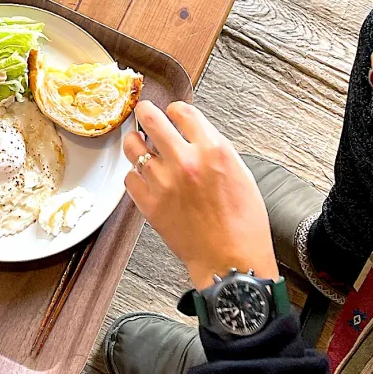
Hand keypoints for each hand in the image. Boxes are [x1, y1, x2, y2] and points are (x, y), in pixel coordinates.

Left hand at [124, 101, 277, 291]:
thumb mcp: (242, 174)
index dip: (175, 110)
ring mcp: (163, 182)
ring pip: (132, 145)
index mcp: (213, 150)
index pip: (182, 111)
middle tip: (145, 112)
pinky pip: (129, 177)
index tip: (172, 113)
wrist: (231, 263)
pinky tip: (145, 178)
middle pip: (150, 117)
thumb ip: (214, 148)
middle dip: (146, 111)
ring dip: (136, 142)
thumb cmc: (243, 224)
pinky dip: (136, 176)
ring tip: (140, 144)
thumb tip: (193, 132)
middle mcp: (185, 161)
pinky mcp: (149, 203)